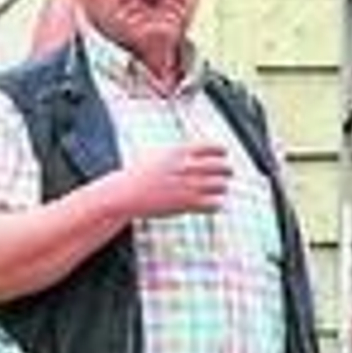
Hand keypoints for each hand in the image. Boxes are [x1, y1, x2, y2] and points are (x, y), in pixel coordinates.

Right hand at [116, 142, 231, 217]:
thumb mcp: (160, 155)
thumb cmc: (140, 175)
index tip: (222, 157)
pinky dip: (216, 204)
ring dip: (222, 188)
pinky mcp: (186, 204)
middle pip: (222, 167)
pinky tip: (210, 204)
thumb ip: (181, 153)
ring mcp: (187, 186)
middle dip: (226, 171)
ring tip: (217, 191)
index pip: (214, 147)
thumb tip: (198, 152)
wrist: (125, 194)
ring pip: (221, 185)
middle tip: (225, 175)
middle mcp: (186, 167)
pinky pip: (215, 204)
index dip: (222, 152)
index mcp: (180, 151)